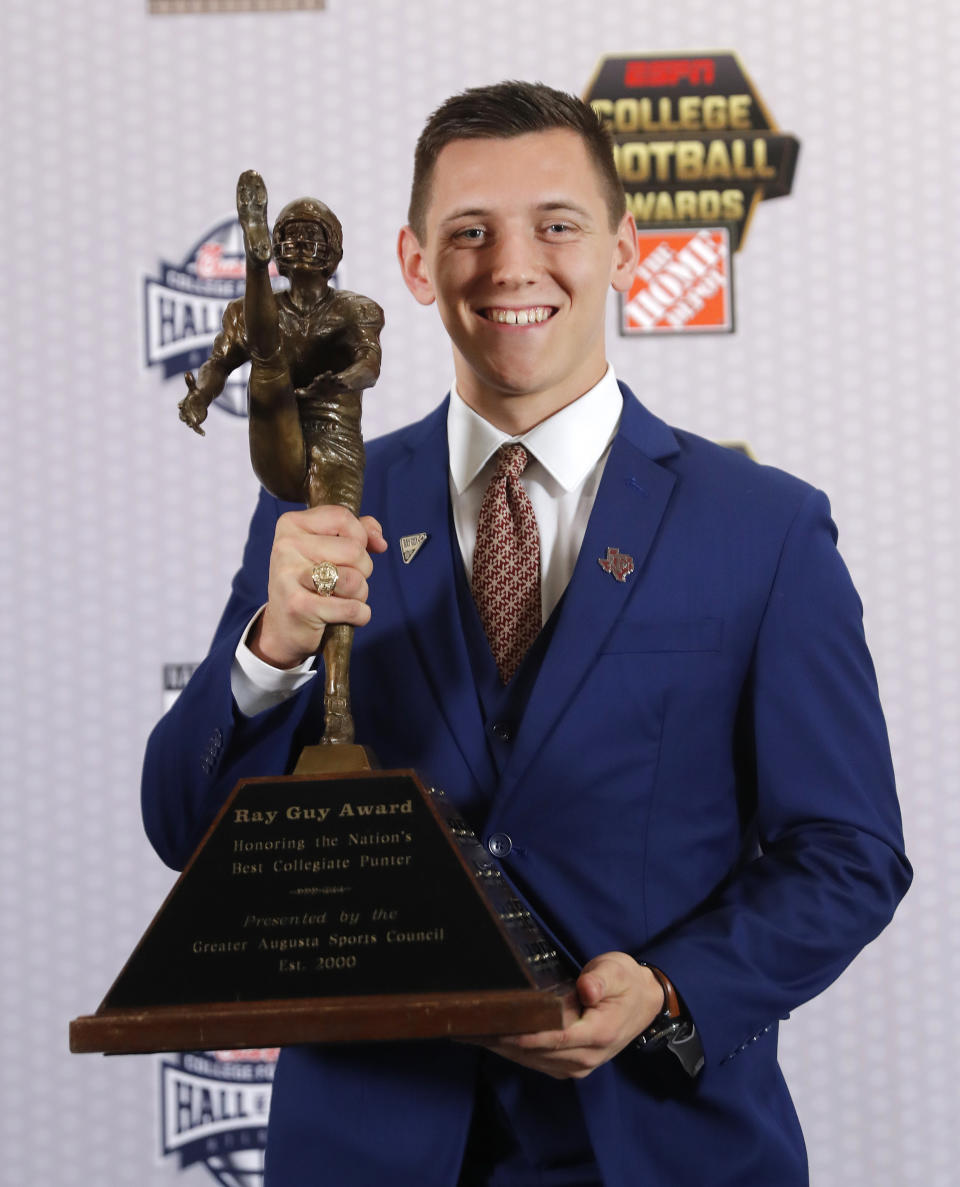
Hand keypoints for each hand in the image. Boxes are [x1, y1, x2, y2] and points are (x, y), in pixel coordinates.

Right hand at [179, 372, 208, 434]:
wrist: (202, 397)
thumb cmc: (197, 392)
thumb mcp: (195, 387)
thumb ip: (190, 382)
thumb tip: (187, 373)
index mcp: (185, 401)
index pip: (182, 404)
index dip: (182, 405)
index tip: (180, 405)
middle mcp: (186, 410)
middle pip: (184, 414)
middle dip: (186, 417)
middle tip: (189, 420)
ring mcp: (191, 415)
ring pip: (189, 421)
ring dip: (192, 424)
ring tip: (195, 426)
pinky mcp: (196, 420)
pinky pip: (196, 426)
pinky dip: (198, 430)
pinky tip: (203, 433)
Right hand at [249, 505, 387, 668]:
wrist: (283, 628)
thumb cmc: (310, 584)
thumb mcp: (327, 549)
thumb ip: (356, 533)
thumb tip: (379, 541)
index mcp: (291, 524)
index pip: (343, 517)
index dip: (360, 537)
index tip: (353, 553)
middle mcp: (286, 546)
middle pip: (354, 550)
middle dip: (363, 569)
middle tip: (346, 582)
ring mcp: (289, 576)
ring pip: (354, 579)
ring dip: (360, 593)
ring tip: (343, 598)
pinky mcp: (298, 606)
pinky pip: (351, 608)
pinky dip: (359, 615)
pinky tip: (344, 616)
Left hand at [301, 370, 348, 396]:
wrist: (331, 388)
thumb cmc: (319, 390)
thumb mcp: (312, 392)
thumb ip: (304, 392)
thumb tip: (295, 392)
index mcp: (320, 380)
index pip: (318, 379)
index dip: (317, 379)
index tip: (316, 379)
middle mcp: (327, 379)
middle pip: (327, 376)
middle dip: (327, 375)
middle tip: (329, 372)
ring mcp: (334, 382)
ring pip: (337, 379)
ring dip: (338, 379)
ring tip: (341, 378)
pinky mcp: (340, 386)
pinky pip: (344, 386)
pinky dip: (346, 386)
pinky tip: (349, 387)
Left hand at [480, 953, 664, 1079]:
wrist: (644, 1003)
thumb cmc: (626, 983)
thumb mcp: (617, 971)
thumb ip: (601, 980)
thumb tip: (587, 989)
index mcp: (600, 1033)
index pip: (557, 1038)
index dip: (528, 1035)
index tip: (500, 1030)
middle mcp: (589, 1056)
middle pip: (541, 1053)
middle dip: (507, 1043)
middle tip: (474, 1029)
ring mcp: (581, 1065)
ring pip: (537, 1061)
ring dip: (507, 1051)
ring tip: (477, 1035)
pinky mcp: (573, 1065)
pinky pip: (540, 1063)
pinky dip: (517, 1054)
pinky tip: (497, 1042)